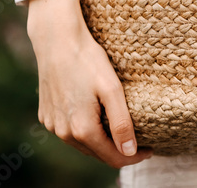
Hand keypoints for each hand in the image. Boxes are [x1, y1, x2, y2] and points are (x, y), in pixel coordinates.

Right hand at [27, 0, 152, 168]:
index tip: (150, 149)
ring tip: (118, 132)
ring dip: (100, 142)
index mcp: (81, 129)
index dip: (133, 156)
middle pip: (96, 153)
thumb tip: (130, 152)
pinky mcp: (45, 114)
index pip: (112, 157)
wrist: (56, 39)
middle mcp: (63, 132)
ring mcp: (52, 124)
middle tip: (139, 141)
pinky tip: (94, 118)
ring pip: (81, 144)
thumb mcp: (112, 89)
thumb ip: (121, 123)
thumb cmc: (87, 60)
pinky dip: (83, 131)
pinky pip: (68, 131)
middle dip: (118, 150)